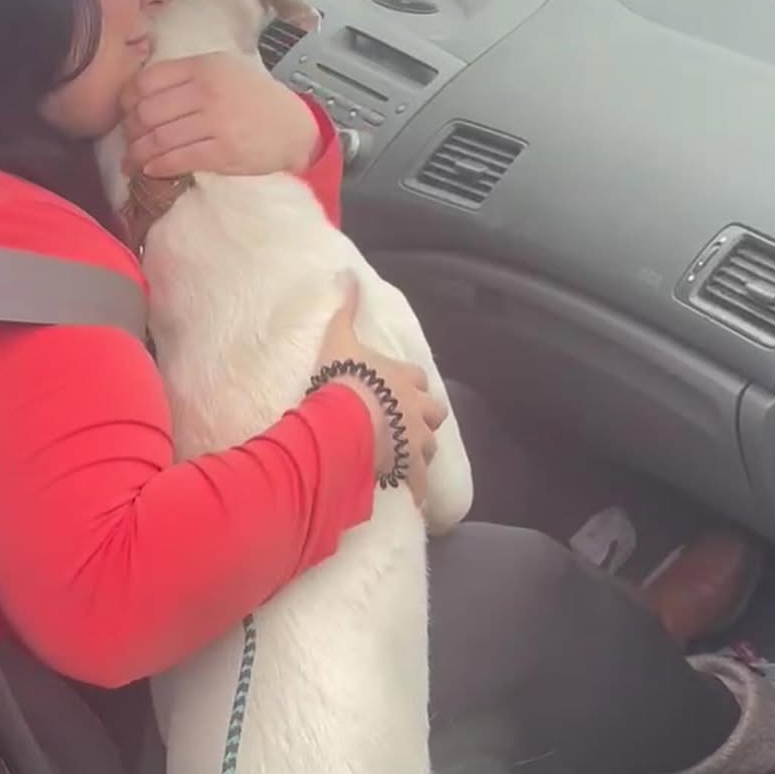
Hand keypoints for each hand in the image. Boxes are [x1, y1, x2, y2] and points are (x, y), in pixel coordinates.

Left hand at [120, 51, 318, 178]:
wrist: (294, 128)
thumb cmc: (255, 99)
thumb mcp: (224, 70)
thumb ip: (188, 75)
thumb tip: (142, 92)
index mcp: (203, 67)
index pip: (146, 81)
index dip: (128, 101)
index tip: (126, 113)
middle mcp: (206, 92)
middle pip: (147, 112)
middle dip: (131, 131)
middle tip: (129, 141)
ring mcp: (215, 123)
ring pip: (158, 139)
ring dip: (138, 154)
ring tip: (132, 162)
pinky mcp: (223, 152)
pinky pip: (178, 160)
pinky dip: (158, 167)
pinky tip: (152, 170)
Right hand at [316, 274, 447, 504]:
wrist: (345, 419)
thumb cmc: (343, 377)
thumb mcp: (341, 338)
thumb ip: (346, 308)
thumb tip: (348, 273)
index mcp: (403, 377)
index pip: (417, 377)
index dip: (409, 383)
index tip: (398, 389)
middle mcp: (416, 407)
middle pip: (433, 412)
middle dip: (423, 417)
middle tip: (405, 425)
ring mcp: (415, 438)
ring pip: (429, 446)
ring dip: (420, 450)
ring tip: (405, 459)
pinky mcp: (408, 465)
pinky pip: (417, 481)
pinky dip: (416, 490)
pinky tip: (413, 500)